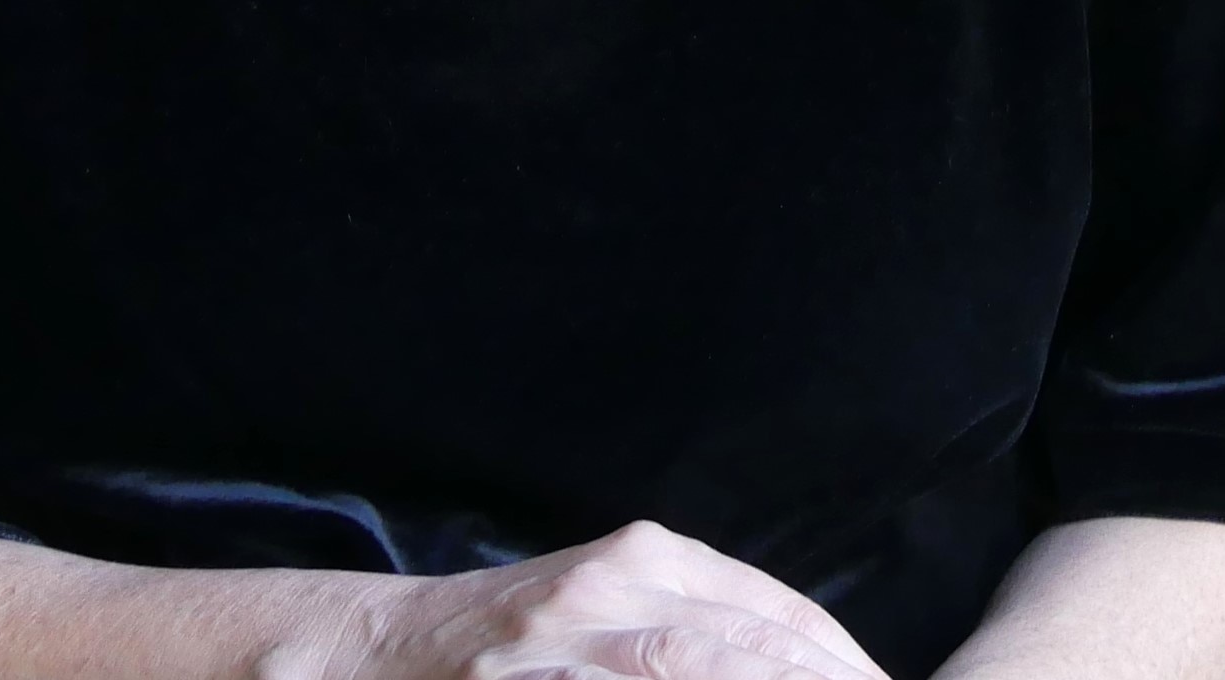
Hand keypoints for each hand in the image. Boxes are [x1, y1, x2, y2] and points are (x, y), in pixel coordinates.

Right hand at [312, 522, 889, 679]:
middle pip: (755, 642)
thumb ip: (694, 620)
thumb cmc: (513, 641)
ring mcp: (572, 635)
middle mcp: (618, 583)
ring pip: (701, 665)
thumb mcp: (606, 603)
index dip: (840, 658)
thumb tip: (800, 657)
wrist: (384, 651)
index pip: (777, 610)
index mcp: (649, 555)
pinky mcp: (537, 675)